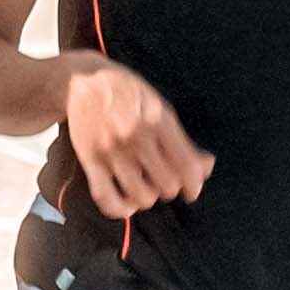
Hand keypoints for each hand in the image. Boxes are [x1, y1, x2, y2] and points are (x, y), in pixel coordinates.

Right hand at [61, 59, 210, 222]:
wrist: (83, 81)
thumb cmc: (128, 93)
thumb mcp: (160, 107)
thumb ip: (183, 139)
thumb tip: (207, 165)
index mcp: (158, 120)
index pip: (187, 166)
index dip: (195, 185)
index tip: (192, 190)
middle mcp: (135, 137)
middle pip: (167, 185)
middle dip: (170, 188)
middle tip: (163, 180)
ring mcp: (111, 150)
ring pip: (141, 196)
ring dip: (148, 196)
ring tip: (145, 187)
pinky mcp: (90, 160)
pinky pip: (107, 198)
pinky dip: (120, 208)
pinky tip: (127, 202)